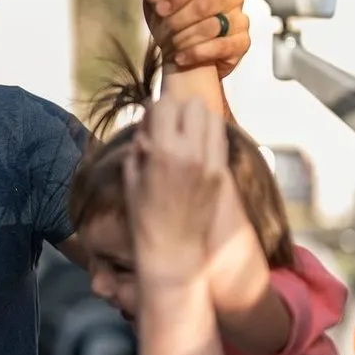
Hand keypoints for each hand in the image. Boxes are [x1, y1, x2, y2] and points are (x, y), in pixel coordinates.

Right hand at [125, 97, 227, 277]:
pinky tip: (196, 150)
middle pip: (193, 105)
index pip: (164, 105)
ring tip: (184, 136)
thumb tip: (148, 126)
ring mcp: (212, 160)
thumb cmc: (143, 217)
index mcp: (164, 151)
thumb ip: (140, 146)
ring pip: (212, 117)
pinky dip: (208, 136)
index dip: (154, 109)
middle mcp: (192, 150)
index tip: (149, 122)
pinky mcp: (223, 171)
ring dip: (196, 120)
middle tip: (168, 128)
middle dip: (178, 110)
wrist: (173, 249)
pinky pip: (220, 138)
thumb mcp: (131, 178)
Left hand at [134, 0, 249, 77]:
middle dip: (178, 20)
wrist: (183, 52)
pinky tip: (179, 58)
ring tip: (170, 47)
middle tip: (162, 33)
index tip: (159, 9)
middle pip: (205, 5)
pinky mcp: (241, 43)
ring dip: (185, 38)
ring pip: (212, 27)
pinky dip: (196, 53)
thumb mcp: (158, 0)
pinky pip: (221, 47)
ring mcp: (240, 20)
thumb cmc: (172, 20)